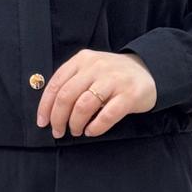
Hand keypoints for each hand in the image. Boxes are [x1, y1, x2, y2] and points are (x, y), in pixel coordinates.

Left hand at [35, 49, 156, 137]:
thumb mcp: (91, 69)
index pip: (56, 84)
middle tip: (58, 132)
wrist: (149, 71)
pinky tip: (91, 131)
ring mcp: (114, 80)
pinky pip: (107, 115)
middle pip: (67, 96)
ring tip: (77, 131)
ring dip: (75, 123)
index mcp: (82, 60)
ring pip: (84, 105)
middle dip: (58, 118)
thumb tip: (50, 109)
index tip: (42, 122)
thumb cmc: (113, 76)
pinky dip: (96, 127)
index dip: (46, 106)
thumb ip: (72, 81)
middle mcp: (96, 67)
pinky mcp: (129, 95)